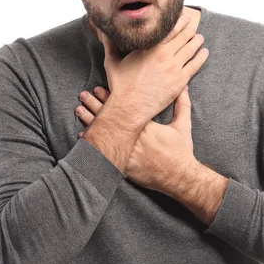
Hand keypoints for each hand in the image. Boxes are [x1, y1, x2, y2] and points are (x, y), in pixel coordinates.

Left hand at [76, 86, 195, 192]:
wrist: (179, 176)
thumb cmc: (181, 151)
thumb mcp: (183, 126)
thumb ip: (182, 105)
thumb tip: (184, 88)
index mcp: (146, 125)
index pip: (124, 108)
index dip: (110, 97)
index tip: (99, 88)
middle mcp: (135, 137)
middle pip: (111, 118)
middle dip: (96, 105)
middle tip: (83, 95)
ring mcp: (128, 151)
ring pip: (105, 134)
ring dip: (91, 122)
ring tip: (79, 111)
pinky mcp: (125, 165)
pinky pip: (105, 152)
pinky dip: (93, 145)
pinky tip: (83, 137)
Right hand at [95, 10, 207, 125]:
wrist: (130, 106)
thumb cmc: (120, 85)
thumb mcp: (112, 61)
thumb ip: (110, 44)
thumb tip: (103, 31)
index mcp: (149, 47)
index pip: (169, 29)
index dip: (178, 22)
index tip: (183, 17)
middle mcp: (164, 54)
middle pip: (182, 36)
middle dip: (189, 28)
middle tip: (193, 24)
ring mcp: (174, 67)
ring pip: (190, 49)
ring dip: (197, 41)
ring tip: (200, 37)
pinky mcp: (180, 81)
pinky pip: (195, 65)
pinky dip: (201, 57)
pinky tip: (204, 53)